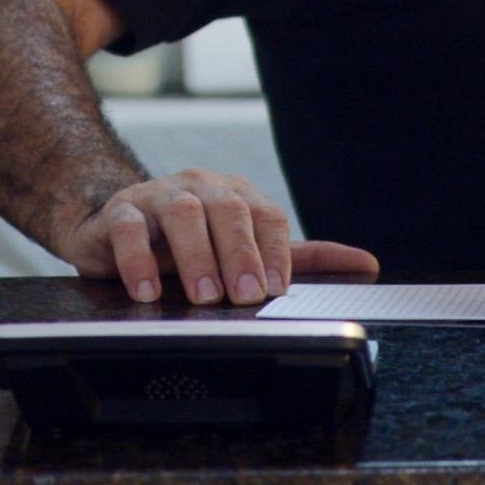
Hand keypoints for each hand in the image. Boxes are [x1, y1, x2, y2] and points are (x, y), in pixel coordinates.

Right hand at [53, 169, 378, 305]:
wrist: (116, 230)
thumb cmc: (190, 245)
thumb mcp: (248, 250)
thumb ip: (302, 257)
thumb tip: (368, 264)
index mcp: (237, 195)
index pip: (266, 216)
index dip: (274, 252)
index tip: (277, 290)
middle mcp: (201, 188)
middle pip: (228, 210)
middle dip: (240, 254)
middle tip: (245, 296)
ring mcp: (158, 196)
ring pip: (182, 213)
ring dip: (196, 256)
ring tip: (205, 296)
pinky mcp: (119, 213)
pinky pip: (128, 227)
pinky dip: (138, 258)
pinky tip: (147, 290)